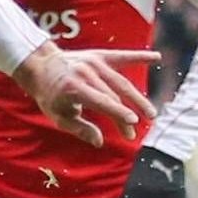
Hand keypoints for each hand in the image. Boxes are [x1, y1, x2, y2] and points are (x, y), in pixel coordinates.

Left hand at [11, 44, 158, 146]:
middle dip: (127, 114)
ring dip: (137, 98)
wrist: (41, 66)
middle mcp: (86, 73)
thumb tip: (99, 141)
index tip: (134, 123)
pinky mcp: (100, 56)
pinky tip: (157, 57)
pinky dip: (139, 57)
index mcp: (74, 88)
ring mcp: (94, 63)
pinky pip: (123, 56)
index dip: (118, 113)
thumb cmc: (50, 95)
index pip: (102, 102)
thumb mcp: (58, 116)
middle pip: (114, 96)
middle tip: (138, 130)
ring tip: (151, 113)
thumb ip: (79, 128)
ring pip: (121, 82)